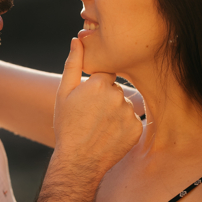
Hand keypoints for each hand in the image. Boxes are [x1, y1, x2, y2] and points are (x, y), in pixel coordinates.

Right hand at [53, 38, 141, 178]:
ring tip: (100, 127)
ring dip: (116, 112)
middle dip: (106, 99)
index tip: (88, 100)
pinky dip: (123, 127)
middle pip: (116, 89)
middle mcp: (118, 95)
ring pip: (125, 105)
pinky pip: (133, 120)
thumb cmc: (67, 126)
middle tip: (91, 117)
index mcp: (99, 83)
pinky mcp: (137, 128)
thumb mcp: (64, 94)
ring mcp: (129, 112)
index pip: (105, 74)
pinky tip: (110, 135)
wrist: (78, 161)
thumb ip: (73, 65)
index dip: (96, 86)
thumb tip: (77, 40)